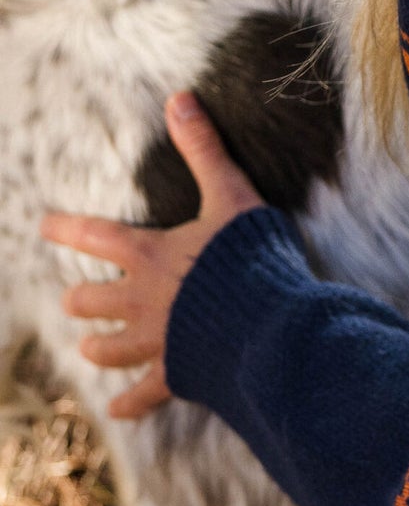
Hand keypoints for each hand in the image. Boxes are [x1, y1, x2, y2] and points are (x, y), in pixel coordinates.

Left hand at [41, 93, 263, 419]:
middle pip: (89, 302)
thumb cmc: (249, 256)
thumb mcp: (231, 194)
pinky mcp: (174, 374)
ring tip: (93, 346)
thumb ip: (203, 150)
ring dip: (98, 346)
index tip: (44, 225)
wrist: (267, 322)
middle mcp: (141, 300)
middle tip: (78, 298)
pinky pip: (140, 396)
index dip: (67, 230)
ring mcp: (155, 341)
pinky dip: (128, 403)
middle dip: (81, 299)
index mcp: (150, 255)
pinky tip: (119, 407)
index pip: (97, 237)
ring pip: (105, 349)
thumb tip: (179, 98)